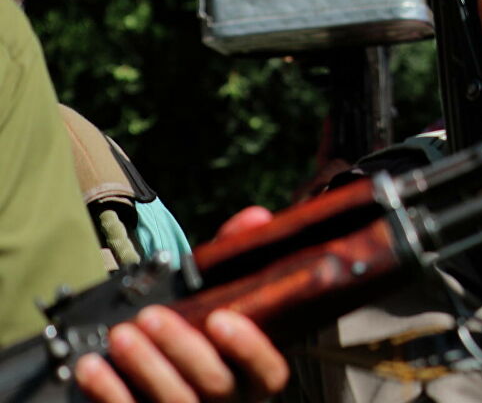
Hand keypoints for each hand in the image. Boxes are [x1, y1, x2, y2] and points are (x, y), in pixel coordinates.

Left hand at [73, 209, 287, 402]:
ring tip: (120, 334)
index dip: (248, 347)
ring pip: (174, 401)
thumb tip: (255, 218)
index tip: (220, 317)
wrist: (158, 377)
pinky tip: (91, 367)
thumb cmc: (197, 332)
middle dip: (180, 347)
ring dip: (145, 366)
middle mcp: (228, 401)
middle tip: (151, 316)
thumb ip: (236, 262)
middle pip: (213, 384)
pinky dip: (108, 390)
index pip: (268, 371)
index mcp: (253, 374)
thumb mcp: (217, 297)